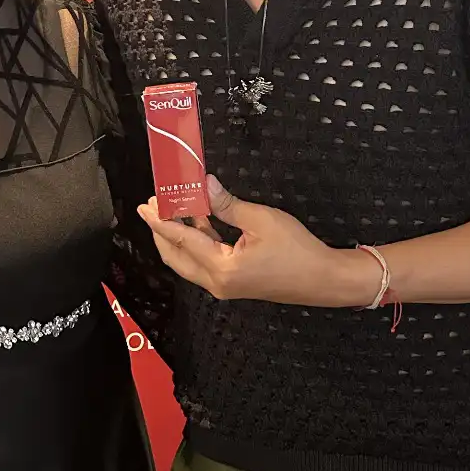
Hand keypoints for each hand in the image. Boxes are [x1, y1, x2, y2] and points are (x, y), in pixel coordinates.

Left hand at [139, 177, 378, 306]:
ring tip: (171, 209)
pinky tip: (197, 221)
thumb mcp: (261, 220)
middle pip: (176, 256)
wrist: (324, 279)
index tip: (145, 205)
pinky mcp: (232, 283)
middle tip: (154, 205)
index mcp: (221, 268)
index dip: (161, 220)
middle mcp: (216, 282)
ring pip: (188, 260)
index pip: (181, 241)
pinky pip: (203, 262)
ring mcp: (223, 285)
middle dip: (162, 230)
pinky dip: (196, 242)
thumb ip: (226, 204)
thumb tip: (202, 185)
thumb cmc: (297, 250)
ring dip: (178, 236)